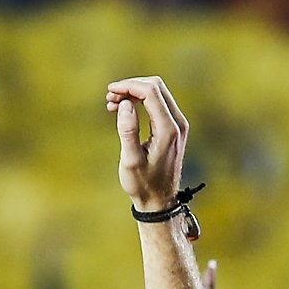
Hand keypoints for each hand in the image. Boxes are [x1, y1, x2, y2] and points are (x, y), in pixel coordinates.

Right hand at [106, 76, 187, 211]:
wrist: (160, 202)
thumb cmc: (143, 185)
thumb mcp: (131, 161)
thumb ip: (128, 131)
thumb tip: (125, 103)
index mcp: (168, 130)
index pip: (151, 92)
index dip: (129, 86)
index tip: (110, 92)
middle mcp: (178, 123)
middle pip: (156, 86)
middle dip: (131, 87)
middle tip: (109, 98)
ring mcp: (178, 125)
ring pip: (157, 93)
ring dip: (134, 93)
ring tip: (112, 104)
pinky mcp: (174, 128)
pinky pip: (158, 104)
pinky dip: (140, 101)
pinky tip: (124, 109)